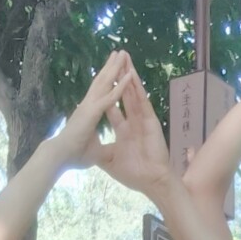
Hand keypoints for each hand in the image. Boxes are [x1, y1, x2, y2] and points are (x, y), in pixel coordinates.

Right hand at [58, 52, 129, 169]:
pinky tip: (128, 76)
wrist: (61, 158)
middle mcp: (89, 104)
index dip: (107, 80)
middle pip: (102, 81)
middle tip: (118, 53)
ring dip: (114, 68)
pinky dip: (119, 86)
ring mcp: (90, 106)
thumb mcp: (95, 150)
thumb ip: (102, 146)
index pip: (100, 92)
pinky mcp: (92, 112)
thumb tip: (107, 151)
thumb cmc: (75, 155)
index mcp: (89, 111)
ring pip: (105, 83)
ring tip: (122, 54)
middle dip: (110, 67)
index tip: (113, 69)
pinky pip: (110, 97)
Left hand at [101, 61, 173, 200]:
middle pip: (124, 93)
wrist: (152, 183)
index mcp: (124, 129)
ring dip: (128, 74)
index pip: (113, 106)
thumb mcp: (111, 163)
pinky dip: (137, 88)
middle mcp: (133, 121)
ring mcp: (142, 120)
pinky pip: (142, 101)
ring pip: (133, 92)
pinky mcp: (151, 121)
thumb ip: (101, 154)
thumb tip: (88, 150)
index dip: (108, 92)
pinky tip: (132, 74)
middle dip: (119, 75)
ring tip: (124, 56)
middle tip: (115, 56)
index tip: (102, 79)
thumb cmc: (135, 175)